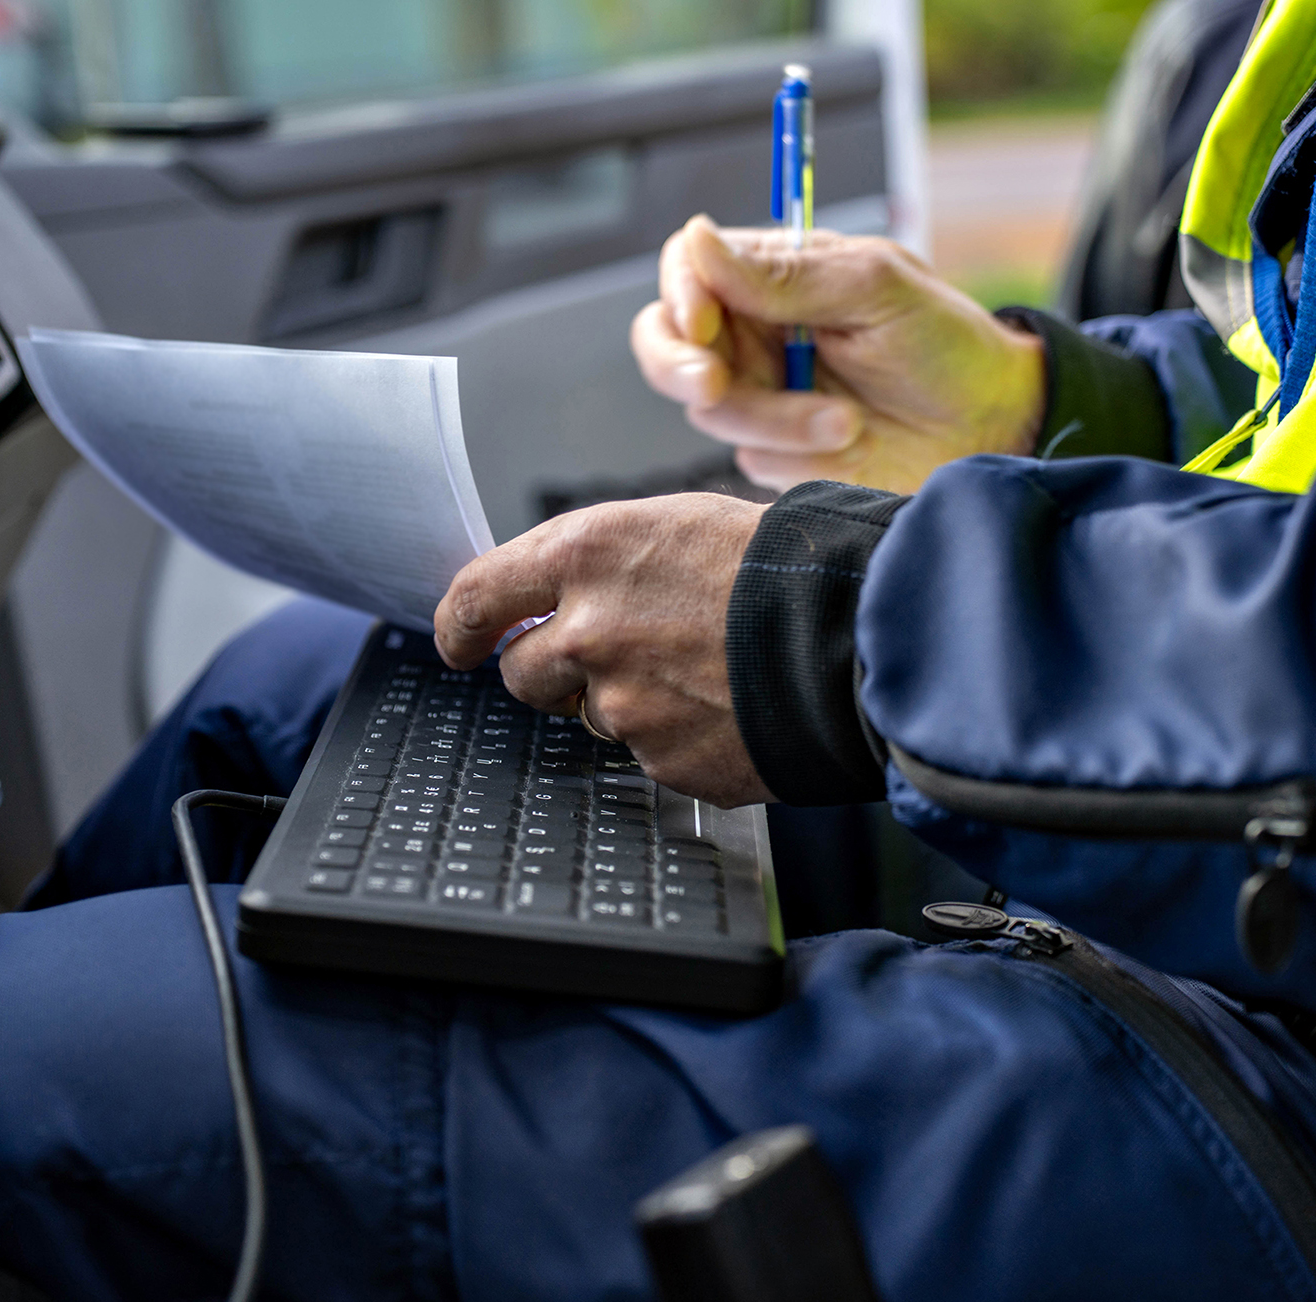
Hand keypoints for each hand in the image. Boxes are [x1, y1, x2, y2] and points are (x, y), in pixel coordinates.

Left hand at [433, 493, 774, 808]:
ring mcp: (624, 705)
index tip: (459, 641)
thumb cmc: (779, 568)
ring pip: (593, 716)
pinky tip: (726, 706)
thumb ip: (606, 565)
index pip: (478, 596)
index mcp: (587, 555)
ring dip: (628, 702)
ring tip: (701, 671)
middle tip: (613, 657)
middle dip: (553, 672)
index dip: (459, 625)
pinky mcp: (663, 761)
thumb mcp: (680, 525)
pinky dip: (678, 737)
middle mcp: (589, 631)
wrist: (856, 635)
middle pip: (524, 674)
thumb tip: (563, 597)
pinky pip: (649, 754)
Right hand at [631, 215, 1046, 493]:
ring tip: (848, 423)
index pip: (688, 270)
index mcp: (774, 277)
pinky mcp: (782, 453)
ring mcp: (765, 396)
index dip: (680, 294)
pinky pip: (751, 460)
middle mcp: (757, 334)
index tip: (703, 324)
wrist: (994, 429)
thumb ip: (785, 276)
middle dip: (682, 368)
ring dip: (777, 420)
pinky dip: (797, 457)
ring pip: (712, 413)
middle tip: (716, 387)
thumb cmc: (947, 344)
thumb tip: (697, 241)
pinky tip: (852, 446)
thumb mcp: (875, 291)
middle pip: (668, 345)